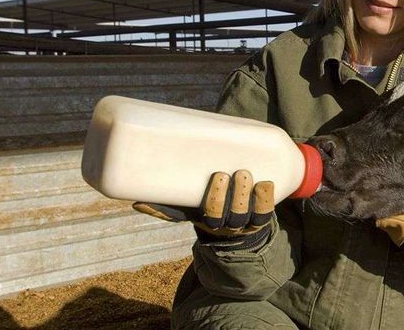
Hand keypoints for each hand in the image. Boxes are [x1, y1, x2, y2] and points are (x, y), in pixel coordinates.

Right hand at [133, 170, 273, 248]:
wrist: (233, 230)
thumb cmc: (203, 212)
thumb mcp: (185, 211)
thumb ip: (164, 206)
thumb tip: (135, 203)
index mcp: (211, 223)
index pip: (213, 216)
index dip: (217, 199)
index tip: (218, 176)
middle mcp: (231, 224)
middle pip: (234, 214)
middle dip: (234, 195)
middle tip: (232, 171)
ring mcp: (249, 221)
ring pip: (254, 213)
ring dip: (253, 195)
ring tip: (248, 174)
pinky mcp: (263, 215)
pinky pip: (268, 210)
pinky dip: (268, 197)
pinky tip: (267, 182)